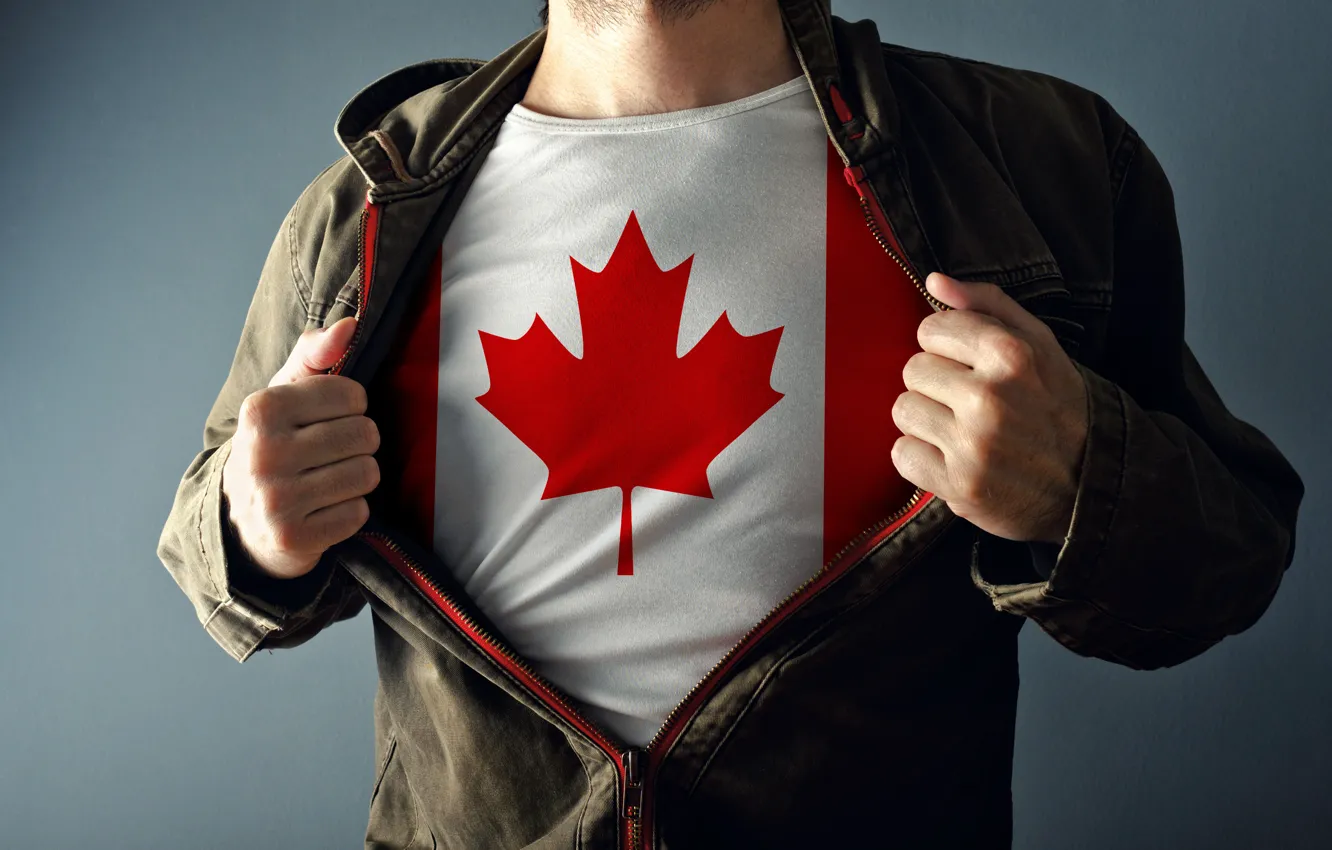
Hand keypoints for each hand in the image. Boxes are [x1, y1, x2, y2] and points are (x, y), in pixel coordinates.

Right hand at [221, 316, 380, 578]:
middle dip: (359, 443)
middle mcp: (263, 453)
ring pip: (366, 474)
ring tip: (328, 480)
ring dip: (357, 478)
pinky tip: (324, 509)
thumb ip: (316, 354)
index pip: (352, 395)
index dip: (352, 406)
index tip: (329, 418)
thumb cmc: (274, 444)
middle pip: (365, 435)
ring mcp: (276, 499)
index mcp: (260, 410)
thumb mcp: (284, 394)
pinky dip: (350, 512)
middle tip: (331, 454)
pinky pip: (358, 514)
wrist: (240, 521)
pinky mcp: (293, 537)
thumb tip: (350, 325)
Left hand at [890, 273, 1088, 545]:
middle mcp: (989, 397)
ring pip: (903, 410)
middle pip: (913, 369)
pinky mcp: (957, 484)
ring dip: (925, 420)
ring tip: (960, 429)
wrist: (1088, 483)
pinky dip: (920, 457)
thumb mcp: (1039, 344)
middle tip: (967, 402)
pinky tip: (951, 457)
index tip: (967, 365)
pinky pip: (901, 453)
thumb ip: (987, 305)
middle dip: (935, 383)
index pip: (930, 329)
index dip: (945, 346)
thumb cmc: (1057, 405)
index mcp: (1011, 354)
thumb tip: (934, 281)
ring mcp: (972, 444)